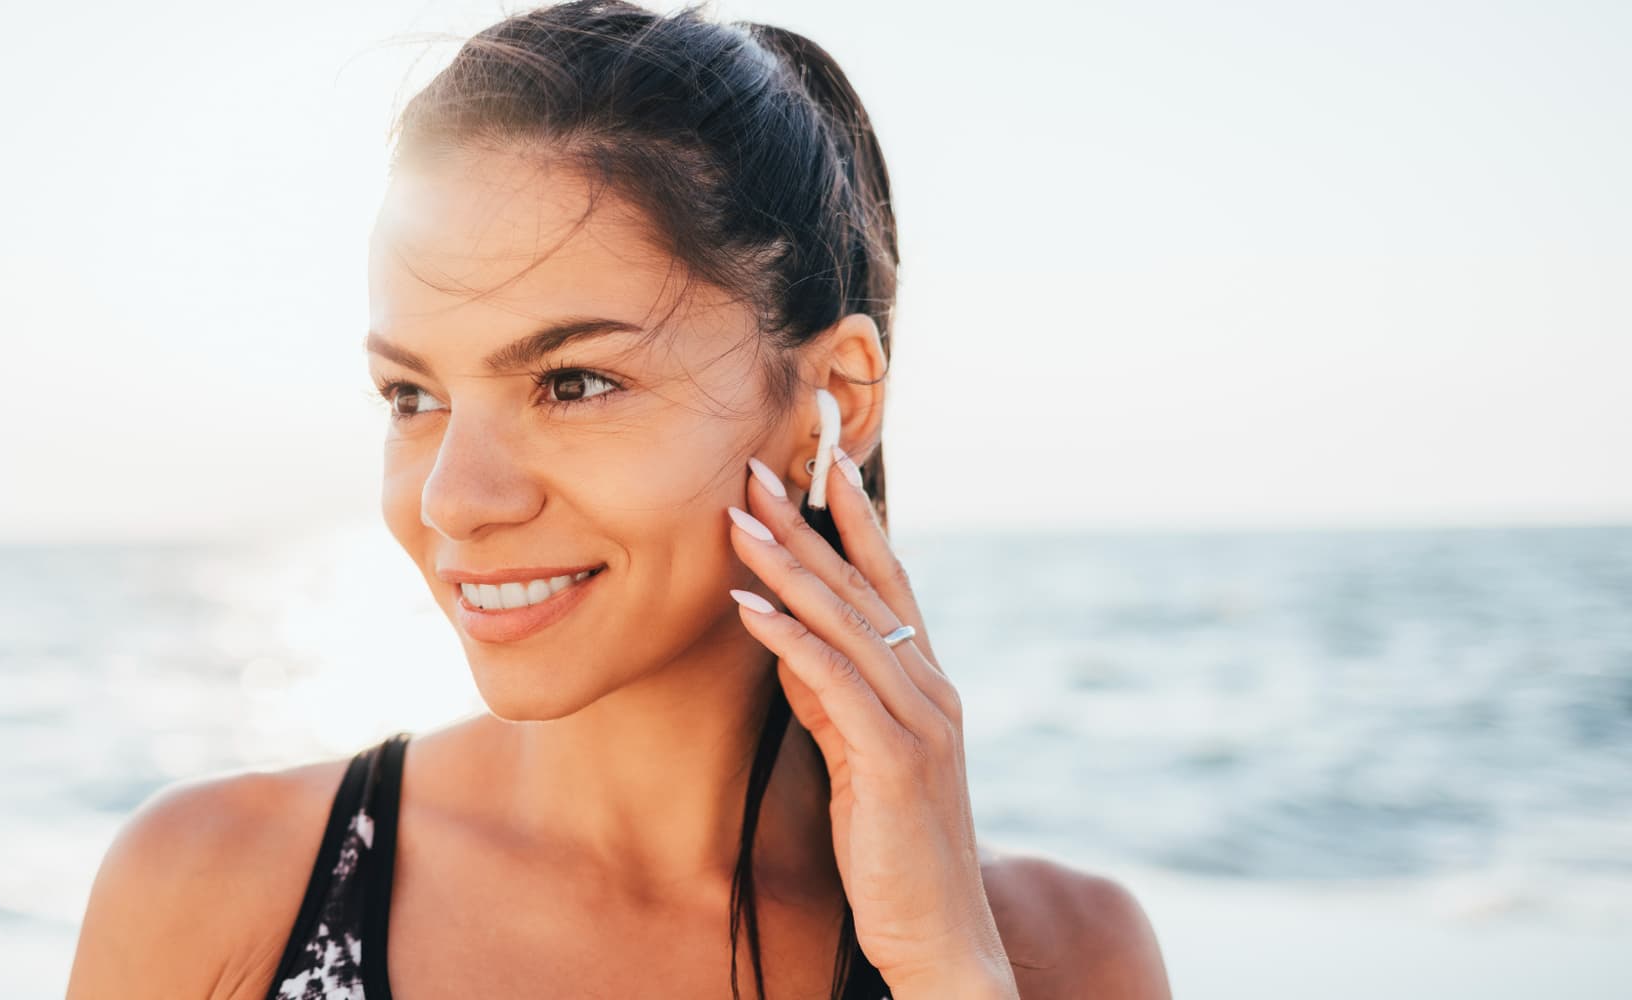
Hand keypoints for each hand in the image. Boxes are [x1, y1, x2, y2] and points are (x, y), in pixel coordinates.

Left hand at [726, 446, 1019, 999]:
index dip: (855, 520)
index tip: (819, 462)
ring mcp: (920, 722)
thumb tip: (790, 640)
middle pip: (863, 587)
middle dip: (808, 523)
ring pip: (847, 623)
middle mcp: (932, 690)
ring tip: (739, 517)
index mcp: (927, 685)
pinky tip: (748, 608)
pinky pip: (835, 683)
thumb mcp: (859, 758)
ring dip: (789, 566)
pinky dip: (790, 639)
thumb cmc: (895, 851)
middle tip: (757, 467)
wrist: (940, 935)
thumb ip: (833, 698)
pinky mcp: (895, 760)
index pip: (889, 583)